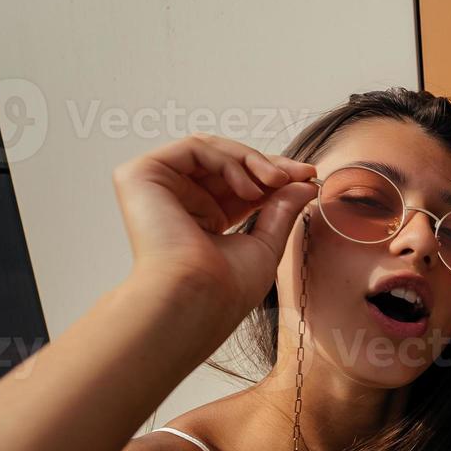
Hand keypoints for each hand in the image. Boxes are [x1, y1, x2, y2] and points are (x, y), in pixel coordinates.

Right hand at [112, 132, 316, 324]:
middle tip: (300, 173)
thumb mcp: (265, 244)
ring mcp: (158, 186)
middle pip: (226, 163)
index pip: (239, 183)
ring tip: (277, 182)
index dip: (274, 175)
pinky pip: (193, 148)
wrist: (196, 302)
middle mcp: (179, 200)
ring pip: (211, 150)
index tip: (308, 176)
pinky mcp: (142, 175)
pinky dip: (228, 161)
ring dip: (251, 160)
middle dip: (267, 164)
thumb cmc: (225, 289)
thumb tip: (304, 182)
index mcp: (203, 218)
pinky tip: (249, 188)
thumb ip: (281, 209)